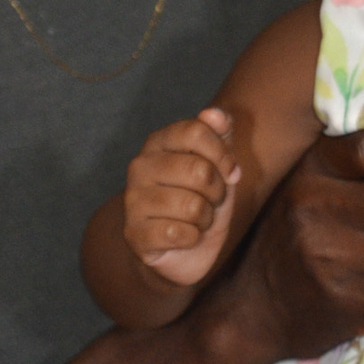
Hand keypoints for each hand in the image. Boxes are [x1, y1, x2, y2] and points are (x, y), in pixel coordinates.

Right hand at [124, 107, 240, 286]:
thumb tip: (215, 113)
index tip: (230, 173)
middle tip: (208, 201)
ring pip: (193, 206)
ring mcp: (133, 200)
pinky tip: (184, 237)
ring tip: (195, 220)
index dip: (223, 155)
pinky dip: (193, 238)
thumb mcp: (218, 166)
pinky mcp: (135, 234)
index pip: (196, 131)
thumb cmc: (201, 200)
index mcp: (158, 142)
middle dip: (216, 192)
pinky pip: (181, 234)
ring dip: (205, 219)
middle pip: (199, 171)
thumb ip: (219, 136)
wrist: (182, 250)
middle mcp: (139, 166)